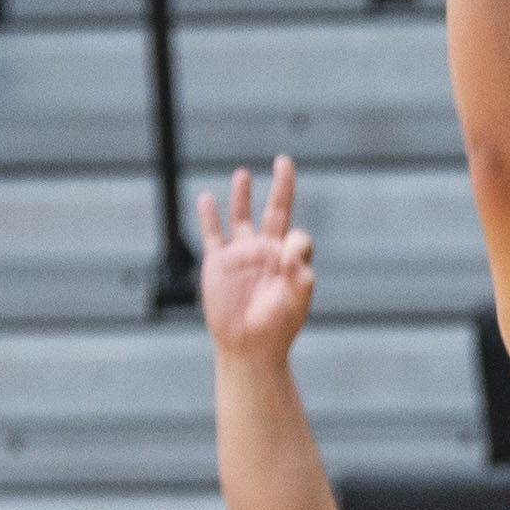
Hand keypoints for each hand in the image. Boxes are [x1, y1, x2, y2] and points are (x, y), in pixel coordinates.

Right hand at [199, 157, 316, 364]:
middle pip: (274, 210)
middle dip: (281, 185)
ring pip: (241, 217)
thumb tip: (294, 242)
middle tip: (284, 160)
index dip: (297, 241)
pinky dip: (209, 216)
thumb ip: (301, 269)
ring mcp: (240, 255)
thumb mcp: (299, 297)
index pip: (296, 233)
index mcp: (287, 258)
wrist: (249, 348)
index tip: (290, 261)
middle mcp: (265, 251)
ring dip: (242, 195)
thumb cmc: (278, 326)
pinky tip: (207, 198)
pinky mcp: (217, 264)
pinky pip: (212, 234)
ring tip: (243, 173)